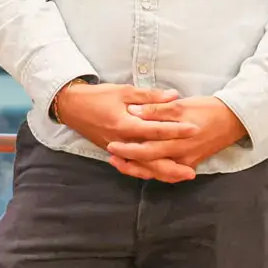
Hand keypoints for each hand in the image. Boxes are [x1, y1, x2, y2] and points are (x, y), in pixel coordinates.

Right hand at [51, 83, 199, 182]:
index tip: (194, 130)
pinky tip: (160, 174)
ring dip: (163, 173)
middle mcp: (122, 141)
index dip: (176, 130)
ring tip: (181, 176)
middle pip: (151, 158)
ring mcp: (118, 150)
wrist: (72, 107)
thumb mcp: (124, 91)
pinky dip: (147, 172)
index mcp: (125, 123)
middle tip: (192, 170)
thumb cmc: (98, 96)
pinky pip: (133, 167)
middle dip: (173, 165)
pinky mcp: (114, 153)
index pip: (156, 129)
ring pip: (143, 167)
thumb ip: (149, 96)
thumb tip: (174, 96)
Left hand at [105, 96, 248, 182]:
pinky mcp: (190, 163)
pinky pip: (168, 173)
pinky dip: (153, 172)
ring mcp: (185, 162)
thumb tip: (134, 111)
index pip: (147, 148)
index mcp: (177, 140)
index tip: (112, 143)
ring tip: (120, 163)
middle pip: (149, 163)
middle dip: (128, 161)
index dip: (128, 147)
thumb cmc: (207, 109)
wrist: (233, 120)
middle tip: (111, 156)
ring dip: (138, 169)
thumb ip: (157, 110)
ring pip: (157, 171)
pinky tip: (142, 168)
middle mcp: (180, 155)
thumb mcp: (182, 106)